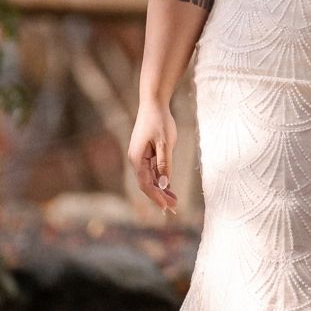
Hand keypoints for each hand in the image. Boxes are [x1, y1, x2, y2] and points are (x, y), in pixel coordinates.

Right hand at [128, 96, 177, 213]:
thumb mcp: (165, 143)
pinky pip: (152, 170)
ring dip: (161, 189)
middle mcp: (136, 160)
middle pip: (147, 184)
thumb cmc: (160, 121)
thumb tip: (163, 184)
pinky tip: (169, 186)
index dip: (156, 197)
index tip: (166, 208)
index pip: (145, 184)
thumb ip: (164, 164)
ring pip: (150, 178)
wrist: (154, 103)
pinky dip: (160, 178)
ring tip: (174, 200)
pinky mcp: (145, 152)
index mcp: (137, 159)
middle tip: (175, 208)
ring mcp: (140, 156)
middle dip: (160, 196)